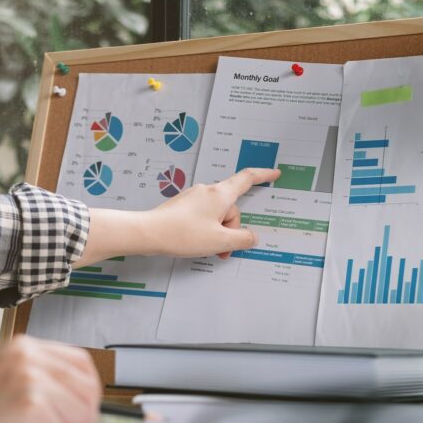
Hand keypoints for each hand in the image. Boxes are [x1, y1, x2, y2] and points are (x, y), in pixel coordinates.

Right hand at [0, 336, 101, 422]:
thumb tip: (81, 409)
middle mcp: (30, 357)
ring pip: (78, 415)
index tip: (83, 418)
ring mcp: (31, 379)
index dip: (88, 393)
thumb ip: (40, 384)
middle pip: (87, 389)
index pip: (81, 362)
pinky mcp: (31, 406)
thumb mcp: (6, 383)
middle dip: (84, 421)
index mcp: (24, 346)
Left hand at [146, 167, 281, 258]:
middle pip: (231, 208)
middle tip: (223, 249)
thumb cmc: (181, 234)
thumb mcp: (219, 241)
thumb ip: (241, 239)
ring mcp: (194, 198)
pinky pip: (203, 216)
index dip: (264, 176)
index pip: (248, 179)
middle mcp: (208, 191)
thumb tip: (252, 237)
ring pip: (217, 215)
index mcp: (220, 194)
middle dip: (231, 229)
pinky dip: (206, 230)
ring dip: (218, 233)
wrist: (148, 233)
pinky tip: (197, 242)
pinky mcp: (184, 206)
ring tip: (207, 248)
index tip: (274, 174)